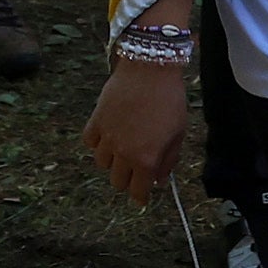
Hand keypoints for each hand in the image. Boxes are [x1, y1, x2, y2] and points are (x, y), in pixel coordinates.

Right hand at [83, 55, 189, 201]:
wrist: (150, 69)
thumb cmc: (169, 100)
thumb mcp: (178, 134)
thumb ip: (168, 160)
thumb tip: (160, 179)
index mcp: (146, 159)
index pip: (137, 192)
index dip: (141, 197)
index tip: (142, 197)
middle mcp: (123, 153)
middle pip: (117, 182)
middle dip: (128, 180)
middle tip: (136, 170)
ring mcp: (107, 137)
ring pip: (102, 163)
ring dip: (113, 161)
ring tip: (123, 149)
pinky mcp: (96, 120)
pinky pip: (90, 142)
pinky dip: (97, 143)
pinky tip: (108, 135)